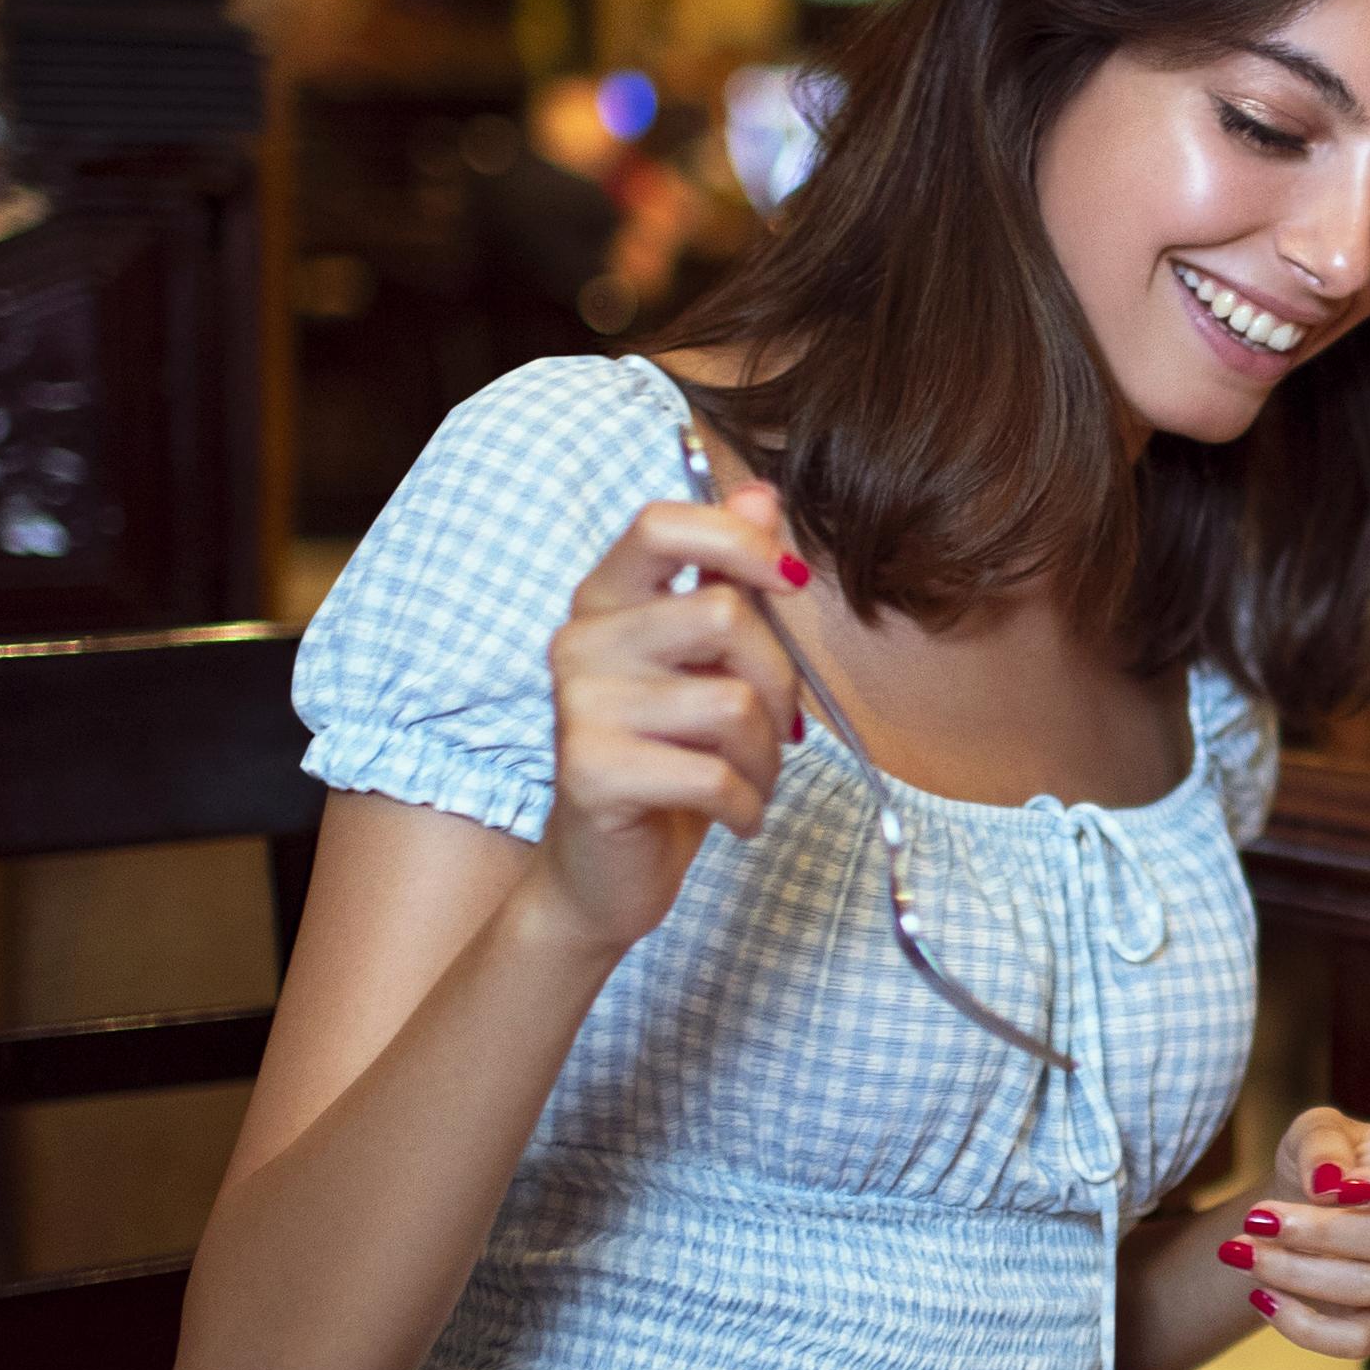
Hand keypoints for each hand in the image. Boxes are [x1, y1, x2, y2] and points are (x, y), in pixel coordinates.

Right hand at [533, 488, 808, 950]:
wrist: (603, 876)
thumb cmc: (667, 762)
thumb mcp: (705, 667)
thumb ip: (727, 579)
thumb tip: (761, 493)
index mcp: (604, 600)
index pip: (661, 524)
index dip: (737, 538)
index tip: (789, 580)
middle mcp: (580, 641)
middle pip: (723, 614)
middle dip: (778, 681)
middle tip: (775, 731)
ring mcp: (580, 706)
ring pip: (732, 700)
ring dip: (766, 756)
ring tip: (747, 781)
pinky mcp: (593, 772)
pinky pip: (715, 773)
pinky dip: (747, 806)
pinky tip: (732, 818)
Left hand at [1218, 1109, 1369, 1364]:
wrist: (1298, 1205)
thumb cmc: (1320, 1160)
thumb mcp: (1313, 1131)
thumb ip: (1322, 1143)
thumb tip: (1327, 1182)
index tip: (1338, 1188)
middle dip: (1322, 1232)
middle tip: (1257, 1218)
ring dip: (1298, 1273)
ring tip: (1241, 1251)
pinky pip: (1359, 1341)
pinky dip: (1305, 1325)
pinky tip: (1262, 1297)